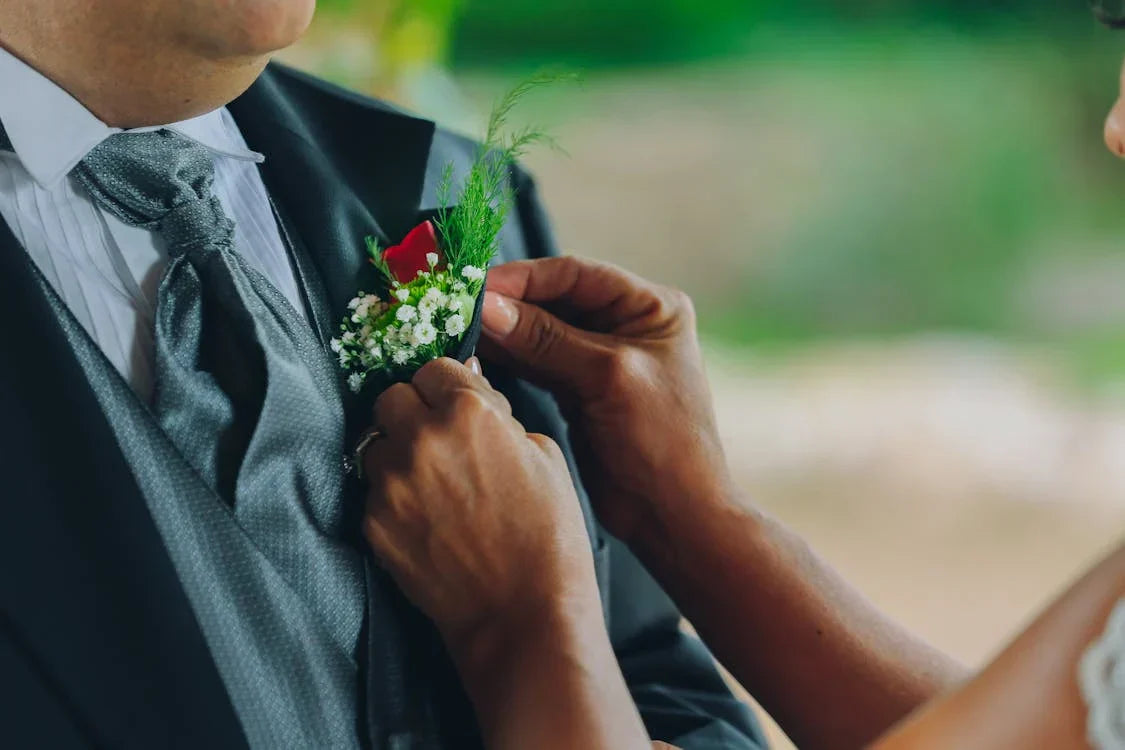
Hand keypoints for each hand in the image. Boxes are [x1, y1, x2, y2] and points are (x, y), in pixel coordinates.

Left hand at [363, 357, 650, 749]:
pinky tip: (425, 518)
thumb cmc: (549, 535)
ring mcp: (390, 483)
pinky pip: (373, 492)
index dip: (447, 387)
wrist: (522, 614)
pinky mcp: (373, 523)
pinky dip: (392, 498)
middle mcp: (421, 438)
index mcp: (469, 411)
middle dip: (413, 412)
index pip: (433, 367)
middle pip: (391, 397)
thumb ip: (499, 414)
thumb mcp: (545, 455)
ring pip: (374, 444)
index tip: (454, 404)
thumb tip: (471, 390)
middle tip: (438, 439)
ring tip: (431, 484)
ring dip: (397, 454)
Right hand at [479, 256, 733, 546]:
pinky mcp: (578, 391)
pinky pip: (536, 364)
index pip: (576, 275)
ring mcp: (600, 359)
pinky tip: (475, 356)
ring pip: (540, 333)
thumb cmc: (661, 442)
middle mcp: (625, 325)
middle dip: (508, 305)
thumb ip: (546, 340)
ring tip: (457, 331)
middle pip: (554, 300)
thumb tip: (487, 307)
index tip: (477, 286)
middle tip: (457, 308)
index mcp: (650, 307)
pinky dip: (507, 360)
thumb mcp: (607, 378)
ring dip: (502, 333)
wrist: (673, 515)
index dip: (525, 277)